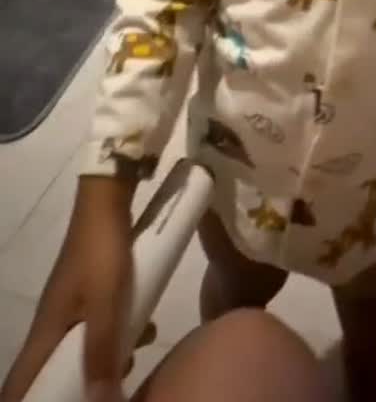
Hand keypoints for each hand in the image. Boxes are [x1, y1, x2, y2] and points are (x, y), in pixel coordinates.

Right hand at [0, 178, 139, 401]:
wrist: (107, 202)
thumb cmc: (102, 254)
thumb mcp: (106, 305)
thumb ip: (101, 353)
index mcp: (45, 331)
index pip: (21, 380)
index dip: (27, 401)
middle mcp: (52, 323)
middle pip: (53, 370)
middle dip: (77, 387)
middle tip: (106, 393)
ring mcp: (71, 306)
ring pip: (81, 349)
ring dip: (104, 361)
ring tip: (132, 362)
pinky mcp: (90, 292)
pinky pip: (99, 327)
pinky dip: (119, 335)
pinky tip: (146, 329)